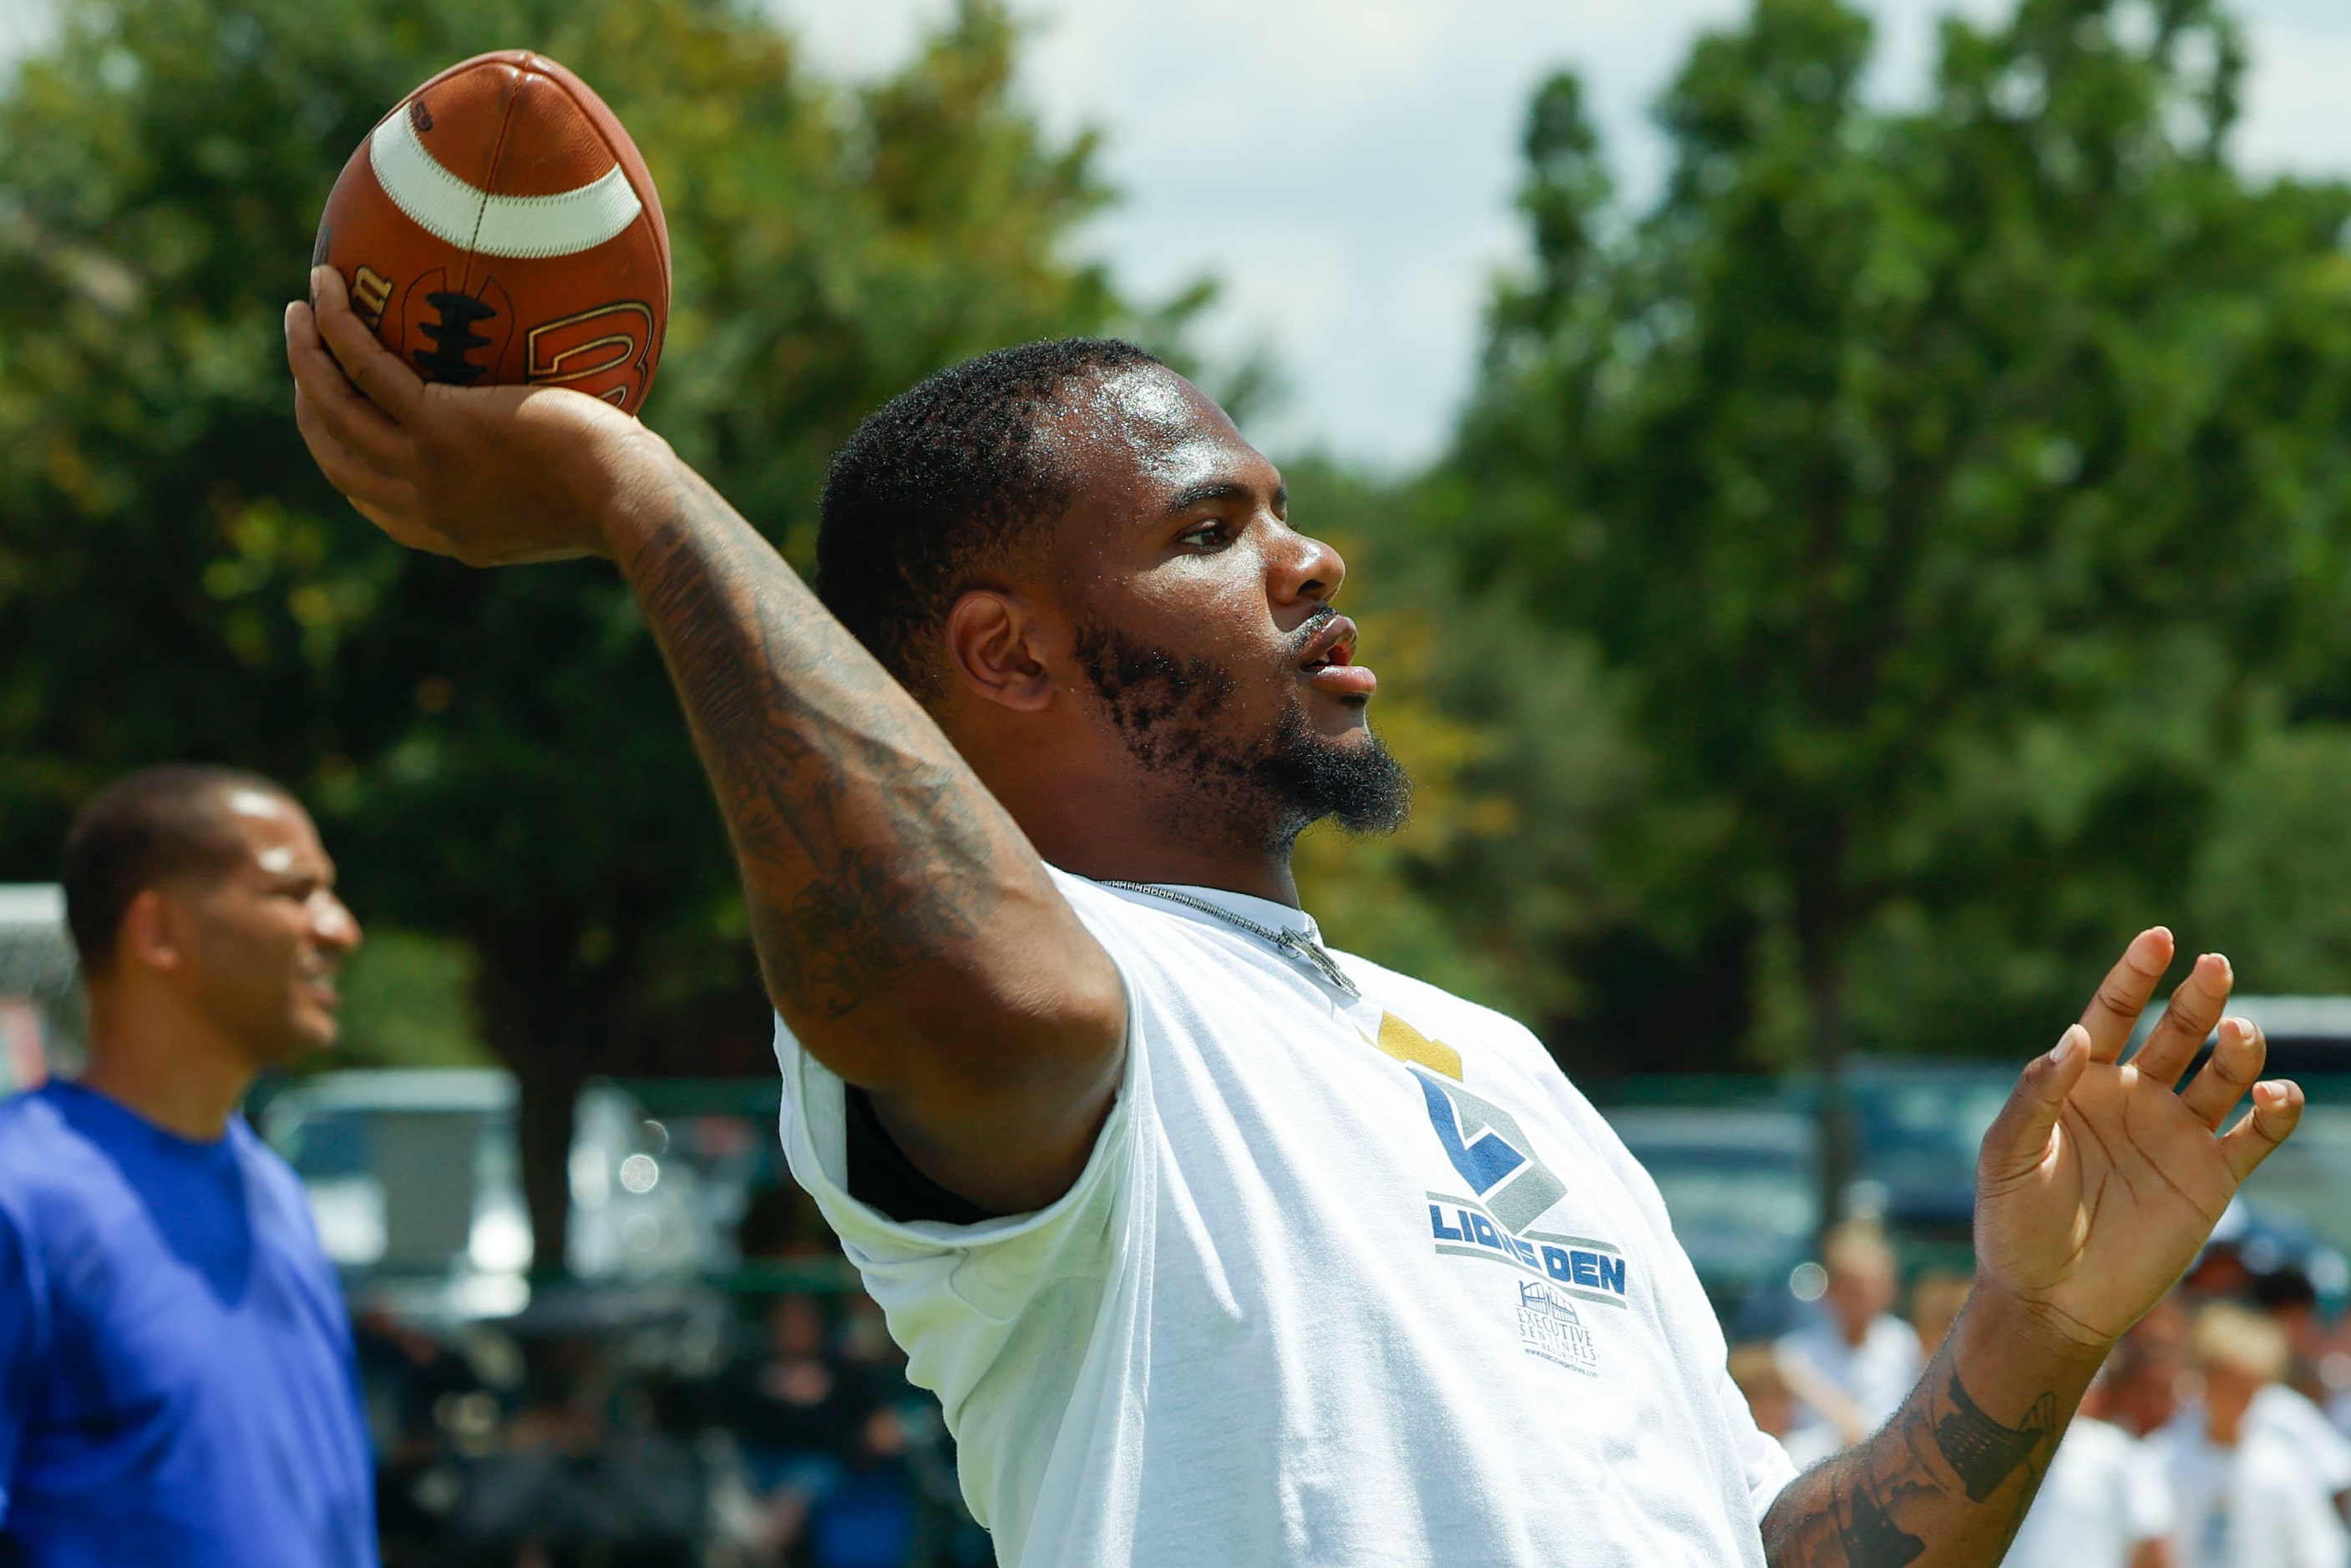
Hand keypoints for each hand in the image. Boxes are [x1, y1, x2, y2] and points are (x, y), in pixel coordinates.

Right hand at [284, 265, 668, 564]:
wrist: (632, 502)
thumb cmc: (626, 494)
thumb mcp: (569, 503)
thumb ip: (535, 481)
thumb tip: (558, 441)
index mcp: (452, 532)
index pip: (373, 501)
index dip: (344, 458)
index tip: (338, 423)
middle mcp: (426, 509)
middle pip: (338, 456)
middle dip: (309, 407)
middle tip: (305, 362)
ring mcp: (426, 468)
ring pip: (335, 408)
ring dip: (305, 357)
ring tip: (298, 312)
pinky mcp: (440, 424)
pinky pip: (367, 367)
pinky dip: (337, 327)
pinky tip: (326, 290)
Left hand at [1972, 928, 2302, 1350]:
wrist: (2048, 1297)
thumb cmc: (2014, 1222)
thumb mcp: (2008, 1155)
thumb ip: (2037, 1095)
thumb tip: (2077, 1035)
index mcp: (2082, 1081)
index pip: (2115, 1012)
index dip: (2136, 973)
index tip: (2160, 936)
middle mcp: (2135, 1098)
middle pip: (2178, 1032)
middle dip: (2199, 998)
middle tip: (2216, 967)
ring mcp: (2176, 1135)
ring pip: (2222, 1075)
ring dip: (2239, 1050)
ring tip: (2240, 1035)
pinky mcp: (2211, 1179)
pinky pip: (2255, 1135)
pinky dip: (2275, 1111)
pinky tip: (2275, 1094)